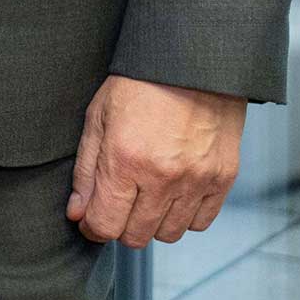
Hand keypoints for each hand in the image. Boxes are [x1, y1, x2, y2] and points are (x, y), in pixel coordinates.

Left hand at [68, 75, 246, 245]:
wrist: (192, 64)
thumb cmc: (140, 86)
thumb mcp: (97, 120)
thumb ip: (86, 172)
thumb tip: (77, 213)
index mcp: (125, 161)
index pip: (106, 224)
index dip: (93, 227)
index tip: (91, 220)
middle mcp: (162, 177)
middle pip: (136, 235)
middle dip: (120, 225)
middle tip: (118, 204)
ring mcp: (196, 180)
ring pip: (168, 234)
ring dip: (152, 222)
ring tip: (146, 196)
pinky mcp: (223, 179)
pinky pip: (200, 222)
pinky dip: (184, 216)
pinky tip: (173, 195)